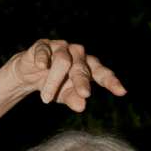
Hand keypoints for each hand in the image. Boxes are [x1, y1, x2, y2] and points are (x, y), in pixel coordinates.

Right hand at [8, 39, 125, 109]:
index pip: (102, 73)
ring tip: (46, 99)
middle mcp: (78, 54)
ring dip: (53, 83)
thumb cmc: (54, 84)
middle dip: (81, 83)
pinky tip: (41, 66)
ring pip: (62, 62)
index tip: (121, 92)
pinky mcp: (44, 44)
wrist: (29, 74)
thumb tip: (81, 106)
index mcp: (88, 66)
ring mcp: (61, 47)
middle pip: (82, 68)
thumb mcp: (64, 95)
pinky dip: (42, 59)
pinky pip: (44, 50)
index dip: (111, 81)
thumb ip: (73, 99)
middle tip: (84, 95)